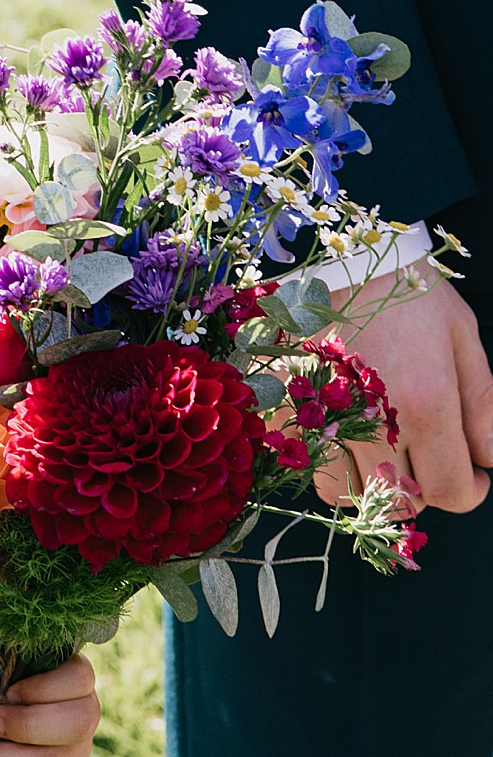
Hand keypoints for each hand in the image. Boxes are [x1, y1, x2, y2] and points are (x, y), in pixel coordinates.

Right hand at [323, 269, 492, 514]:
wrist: (338, 254)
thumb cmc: (407, 289)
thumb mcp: (461, 336)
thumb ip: (482, 405)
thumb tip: (490, 459)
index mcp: (424, 404)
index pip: (451, 491)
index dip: (471, 491)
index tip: (474, 475)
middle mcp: (369, 420)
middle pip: (398, 502)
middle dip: (422, 488)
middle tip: (427, 456)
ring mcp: (321, 417)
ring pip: (345, 494)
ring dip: (368, 483)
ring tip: (382, 449)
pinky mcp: (284, 407)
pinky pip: (306, 463)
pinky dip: (326, 461)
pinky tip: (342, 430)